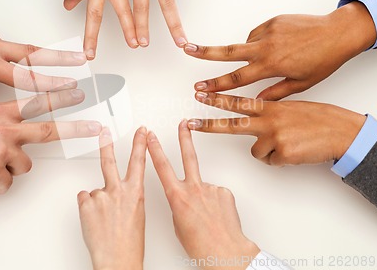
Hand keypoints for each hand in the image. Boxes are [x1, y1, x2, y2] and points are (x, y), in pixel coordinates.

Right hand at [0, 92, 101, 192]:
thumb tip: (10, 123)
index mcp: (0, 112)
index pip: (37, 102)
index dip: (60, 98)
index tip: (77, 93)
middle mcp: (5, 130)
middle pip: (48, 131)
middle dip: (75, 129)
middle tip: (94, 127)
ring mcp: (1, 151)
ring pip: (25, 165)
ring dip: (13, 168)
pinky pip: (5, 183)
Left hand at [77, 127, 146, 269]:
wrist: (117, 259)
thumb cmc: (130, 243)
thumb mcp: (137, 214)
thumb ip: (127, 198)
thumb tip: (115, 193)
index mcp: (136, 192)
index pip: (139, 161)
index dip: (140, 144)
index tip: (141, 132)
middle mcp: (119, 190)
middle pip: (110, 161)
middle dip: (107, 144)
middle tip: (104, 132)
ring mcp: (101, 195)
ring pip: (95, 191)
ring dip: (97, 203)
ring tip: (103, 219)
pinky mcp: (86, 203)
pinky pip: (84, 200)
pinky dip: (87, 209)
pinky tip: (94, 221)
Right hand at [147, 120, 259, 269]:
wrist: (226, 252)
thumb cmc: (201, 245)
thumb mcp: (178, 225)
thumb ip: (179, 206)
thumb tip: (184, 200)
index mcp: (177, 197)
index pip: (162, 167)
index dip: (154, 150)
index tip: (150, 138)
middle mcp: (194, 189)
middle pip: (187, 157)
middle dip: (184, 138)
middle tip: (183, 124)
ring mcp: (211, 189)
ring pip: (203, 187)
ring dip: (203, 198)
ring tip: (207, 216)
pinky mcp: (225, 193)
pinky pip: (216, 195)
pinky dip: (215, 204)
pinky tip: (217, 216)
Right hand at [184, 2, 376, 99]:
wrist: (338, 32)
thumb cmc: (323, 60)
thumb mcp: (301, 83)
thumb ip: (275, 92)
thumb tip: (257, 101)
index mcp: (271, 65)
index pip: (237, 78)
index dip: (216, 85)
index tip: (200, 89)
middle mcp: (265, 47)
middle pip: (228, 51)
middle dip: (205, 52)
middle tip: (186, 49)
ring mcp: (268, 31)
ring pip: (246, 44)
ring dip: (248, 52)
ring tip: (272, 56)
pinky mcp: (273, 21)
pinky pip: (258, 34)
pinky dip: (260, 42)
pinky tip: (276, 46)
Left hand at [189, 93, 365, 164]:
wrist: (340, 132)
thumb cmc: (316, 120)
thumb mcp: (290, 108)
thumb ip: (268, 111)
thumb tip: (251, 118)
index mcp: (270, 107)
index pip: (238, 102)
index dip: (217, 99)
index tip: (200, 95)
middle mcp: (269, 120)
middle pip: (232, 124)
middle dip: (209, 124)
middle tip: (190, 123)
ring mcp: (274, 137)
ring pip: (255, 151)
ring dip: (268, 151)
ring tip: (288, 144)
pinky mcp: (282, 153)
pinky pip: (271, 161)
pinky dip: (280, 160)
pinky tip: (294, 152)